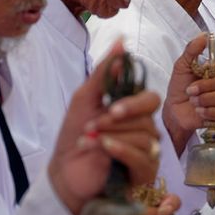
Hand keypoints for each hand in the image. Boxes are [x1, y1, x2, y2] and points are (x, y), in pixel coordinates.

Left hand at [49, 41, 160, 214]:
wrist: (65, 172)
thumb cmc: (75, 135)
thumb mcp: (85, 99)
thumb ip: (104, 72)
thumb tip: (121, 41)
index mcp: (133, 111)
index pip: (149, 98)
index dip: (133, 101)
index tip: (109, 105)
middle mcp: (145, 129)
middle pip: (149, 115)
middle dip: (121, 118)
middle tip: (96, 123)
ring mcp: (147, 152)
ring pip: (144, 135)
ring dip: (112, 135)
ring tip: (88, 139)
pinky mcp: (145, 172)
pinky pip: (142, 156)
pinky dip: (120, 149)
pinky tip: (103, 149)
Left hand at [162, 33, 214, 155]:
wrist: (174, 110)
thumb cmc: (180, 87)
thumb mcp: (182, 66)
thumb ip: (192, 50)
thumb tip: (203, 36)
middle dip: (207, 86)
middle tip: (191, 89)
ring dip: (206, 99)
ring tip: (194, 101)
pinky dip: (209, 111)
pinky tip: (200, 110)